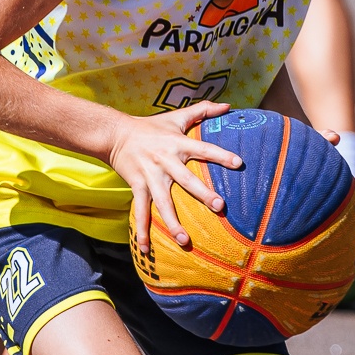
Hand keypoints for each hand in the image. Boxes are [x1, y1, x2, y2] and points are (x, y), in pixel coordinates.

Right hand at [109, 101, 240, 254]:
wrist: (116, 134)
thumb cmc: (151, 126)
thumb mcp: (177, 117)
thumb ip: (203, 110)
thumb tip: (228, 106)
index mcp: (177, 144)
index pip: (203, 149)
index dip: (220, 155)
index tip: (238, 163)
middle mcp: (165, 161)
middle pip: (186, 180)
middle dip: (202, 193)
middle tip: (219, 206)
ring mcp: (150, 176)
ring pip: (163, 203)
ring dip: (173, 223)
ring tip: (185, 241)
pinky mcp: (137, 186)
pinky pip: (140, 211)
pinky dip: (142, 230)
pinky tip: (147, 249)